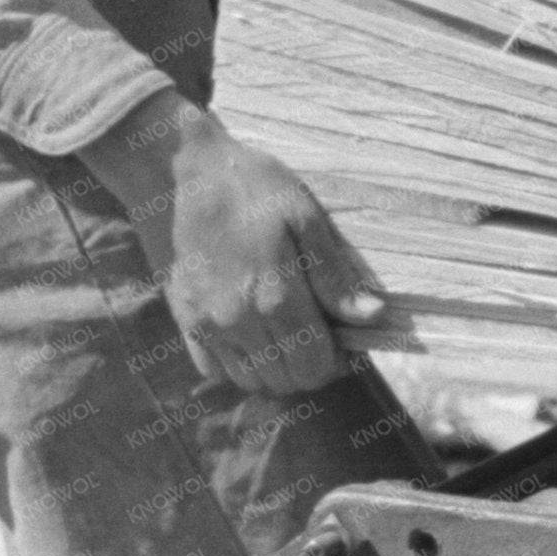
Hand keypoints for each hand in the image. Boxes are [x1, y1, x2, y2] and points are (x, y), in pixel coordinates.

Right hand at [107, 99, 384, 396]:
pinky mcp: (184, 320)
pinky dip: (238, 365)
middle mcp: (237, 321)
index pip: (315, 367)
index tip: (344, 339)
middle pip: (285, 380)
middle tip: (318, 332)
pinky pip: (215, 370)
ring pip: (251, 381)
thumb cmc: (255, 188)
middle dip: (310, 365)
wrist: (188, 173)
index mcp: (274, 297)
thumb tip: (372, 316)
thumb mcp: (306, 218)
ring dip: (275, 368)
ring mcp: (206, 325)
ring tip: (286, 332)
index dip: (338, 361)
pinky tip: (252, 334)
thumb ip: (335, 275)